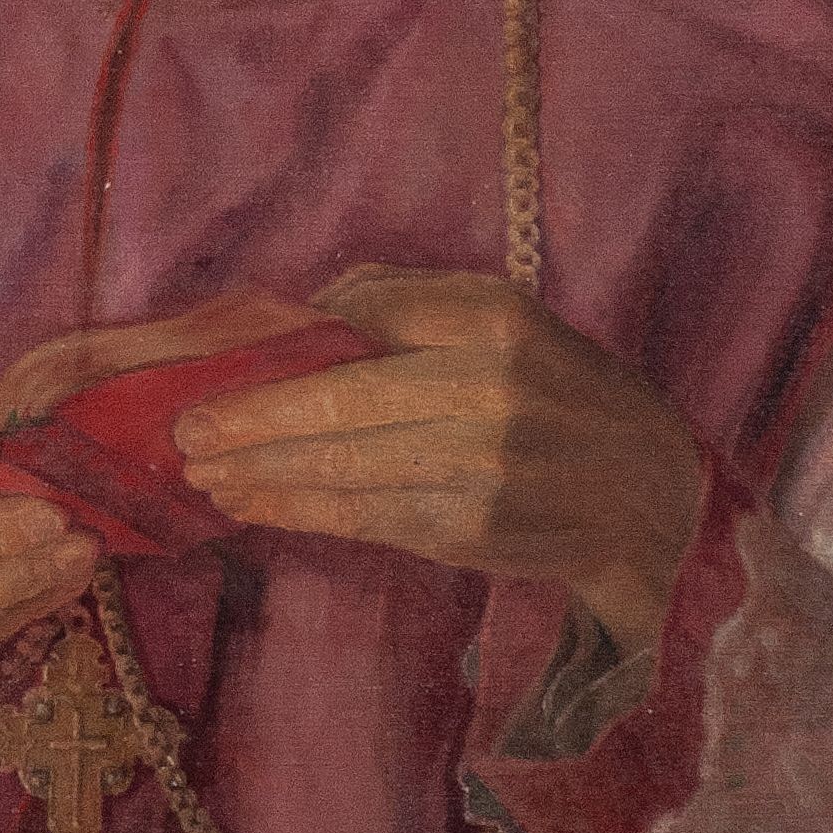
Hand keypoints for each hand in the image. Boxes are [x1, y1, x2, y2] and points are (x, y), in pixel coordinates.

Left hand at [172, 267, 704, 651]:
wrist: (647, 494)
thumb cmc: (558, 393)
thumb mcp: (506, 318)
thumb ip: (408, 301)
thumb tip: (305, 314)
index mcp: (496, 317)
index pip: (366, 319)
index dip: (288, 346)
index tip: (223, 364)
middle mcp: (491, 386)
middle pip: (343, 397)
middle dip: (252, 417)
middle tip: (185, 430)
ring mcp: (482, 466)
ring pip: (346, 466)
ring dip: (261, 471)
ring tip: (204, 472)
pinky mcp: (472, 531)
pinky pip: (366, 518)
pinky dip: (301, 510)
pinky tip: (255, 502)